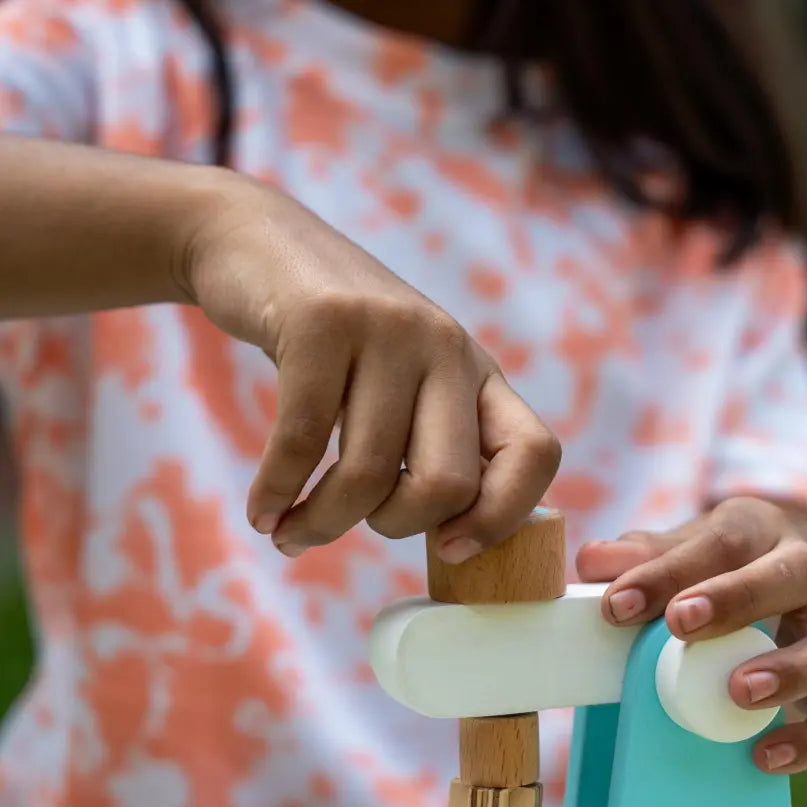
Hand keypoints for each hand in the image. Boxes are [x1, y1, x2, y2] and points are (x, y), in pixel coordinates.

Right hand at [180, 173, 559, 558]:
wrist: (259, 242)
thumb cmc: (336, 347)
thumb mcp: (403, 384)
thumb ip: (432, 446)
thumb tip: (452, 549)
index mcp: (479, 374)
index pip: (534, 454)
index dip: (503, 516)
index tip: (451, 551)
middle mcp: (447, 348)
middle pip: (448, 484)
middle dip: (394, 527)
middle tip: (353, 524)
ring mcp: (389, 329)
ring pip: (368, 473)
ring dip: (321, 522)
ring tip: (289, 532)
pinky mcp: (323, 321)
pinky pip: (303, 441)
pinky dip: (277, 493)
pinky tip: (263, 512)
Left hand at [576, 498, 806, 774]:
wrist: (791, 583)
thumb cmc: (719, 568)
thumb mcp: (683, 550)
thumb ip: (642, 557)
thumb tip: (593, 564)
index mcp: (760, 530)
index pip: (722, 540)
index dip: (669, 570)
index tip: (619, 605)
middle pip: (794, 573)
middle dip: (737, 599)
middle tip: (681, 626)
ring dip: (792, 671)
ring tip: (739, 694)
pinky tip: (764, 756)